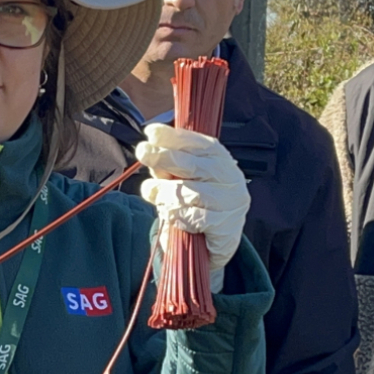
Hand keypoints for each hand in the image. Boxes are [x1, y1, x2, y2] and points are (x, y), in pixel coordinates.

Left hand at [136, 124, 249, 292]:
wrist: (215, 240)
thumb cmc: (196, 202)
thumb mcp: (179, 178)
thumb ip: (167, 167)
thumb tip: (150, 152)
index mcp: (219, 158)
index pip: (196, 143)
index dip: (173, 137)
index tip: (151, 132)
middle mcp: (230, 176)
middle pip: (192, 164)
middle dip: (164, 156)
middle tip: (142, 151)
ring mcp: (231, 202)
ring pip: (190, 192)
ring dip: (166, 194)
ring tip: (153, 194)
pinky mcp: (228, 226)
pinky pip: (195, 218)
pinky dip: (178, 216)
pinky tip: (172, 216)